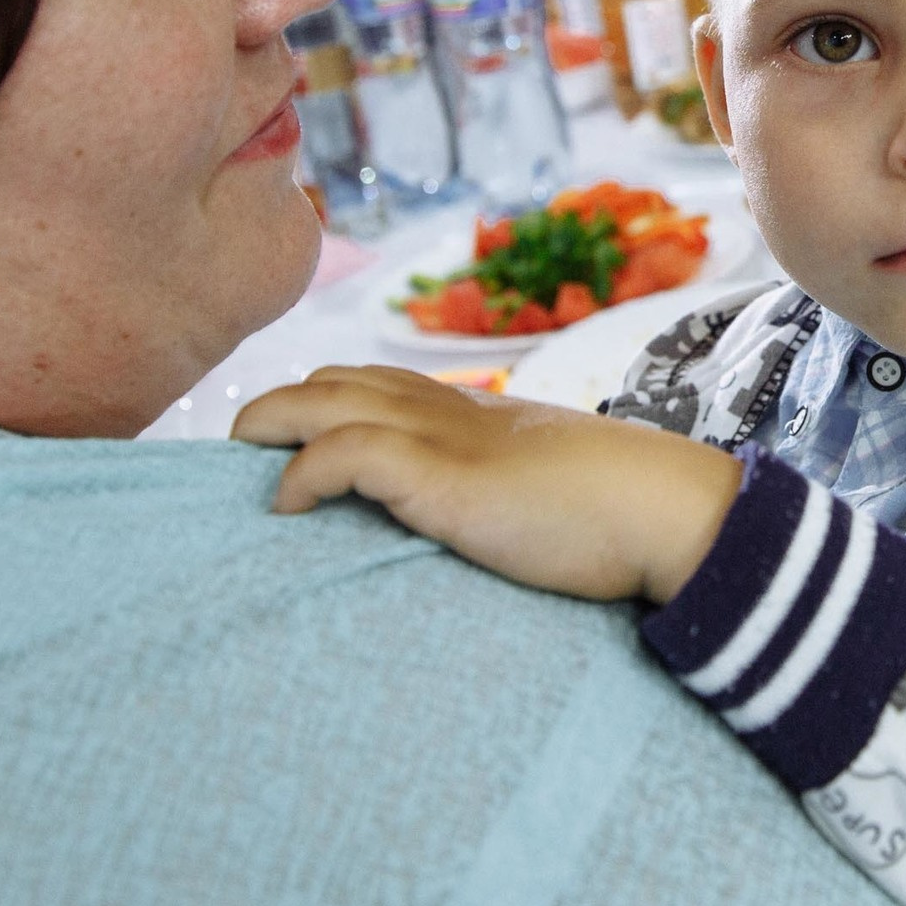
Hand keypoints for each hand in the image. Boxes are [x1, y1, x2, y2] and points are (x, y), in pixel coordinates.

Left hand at [233, 365, 741, 603]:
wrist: (663, 508)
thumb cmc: (621, 512)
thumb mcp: (546, 487)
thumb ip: (504, 491)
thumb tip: (489, 527)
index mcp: (474, 412)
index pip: (376, 380)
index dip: (322, 399)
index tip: (286, 439)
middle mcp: (448, 410)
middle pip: (333, 378)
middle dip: (277, 408)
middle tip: (242, 457)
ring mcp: (441, 437)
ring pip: (320, 399)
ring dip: (268, 427)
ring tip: (244, 472)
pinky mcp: (440, 476)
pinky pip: (341, 452)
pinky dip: (300, 475)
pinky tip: (289, 508)